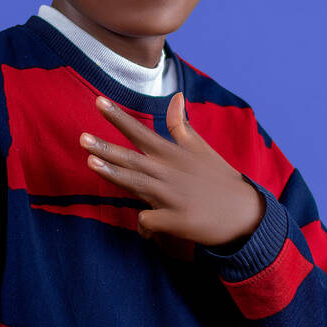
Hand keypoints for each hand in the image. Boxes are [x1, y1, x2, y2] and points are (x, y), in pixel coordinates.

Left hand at [79, 92, 264, 247]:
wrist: (246, 214)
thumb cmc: (220, 180)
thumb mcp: (202, 149)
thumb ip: (181, 126)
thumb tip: (175, 96)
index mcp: (173, 154)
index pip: (140, 132)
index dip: (118, 118)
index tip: (98, 101)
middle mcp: (169, 172)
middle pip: (131, 158)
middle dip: (106, 147)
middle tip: (81, 138)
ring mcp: (172, 196)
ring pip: (136, 184)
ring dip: (113, 174)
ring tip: (91, 163)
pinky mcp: (176, 220)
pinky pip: (148, 221)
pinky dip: (144, 225)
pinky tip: (147, 229)